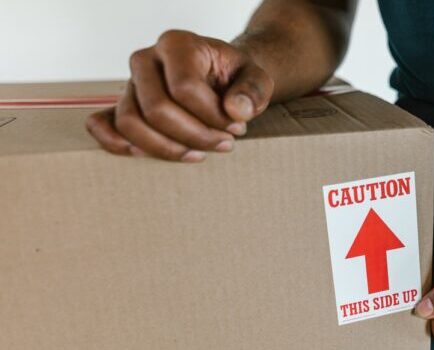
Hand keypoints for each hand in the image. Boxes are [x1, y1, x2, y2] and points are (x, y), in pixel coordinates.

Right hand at [86, 30, 274, 161]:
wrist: (222, 76)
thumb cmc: (236, 77)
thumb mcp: (257, 78)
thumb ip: (253, 91)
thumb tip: (236, 110)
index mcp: (177, 44)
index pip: (185, 89)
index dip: (212, 116)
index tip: (237, 127)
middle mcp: (146, 59)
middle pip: (156, 109)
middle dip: (193, 136)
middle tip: (224, 144)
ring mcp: (129, 82)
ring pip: (130, 123)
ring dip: (166, 148)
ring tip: (199, 154)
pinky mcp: (121, 104)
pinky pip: (101, 124)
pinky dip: (116, 144)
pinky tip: (144, 156)